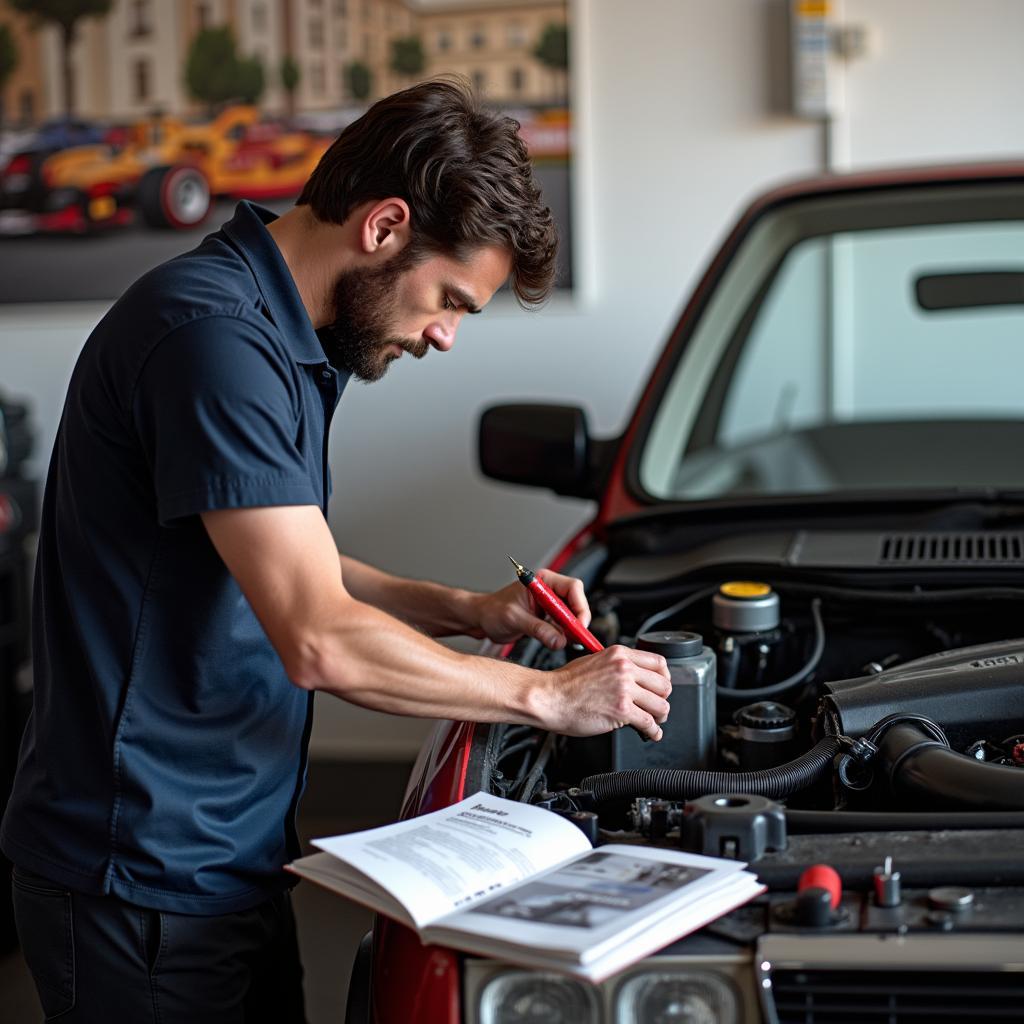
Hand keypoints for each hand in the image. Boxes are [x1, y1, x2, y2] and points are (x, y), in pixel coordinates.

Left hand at [471, 568, 590, 648]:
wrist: (481, 619)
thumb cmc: (492, 611)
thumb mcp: (514, 619)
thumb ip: (537, 629)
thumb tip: (559, 640)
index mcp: (542, 581)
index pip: (572, 587)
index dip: (580, 606)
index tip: (580, 624)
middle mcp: (549, 590)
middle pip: (576, 602)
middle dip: (578, 620)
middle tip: (579, 638)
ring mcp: (549, 605)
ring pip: (572, 615)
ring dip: (573, 629)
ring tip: (571, 642)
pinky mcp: (548, 618)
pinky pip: (564, 625)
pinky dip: (566, 635)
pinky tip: (563, 642)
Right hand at [542, 646, 671, 740]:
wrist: (550, 698)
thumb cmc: (565, 683)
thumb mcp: (594, 661)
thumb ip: (616, 666)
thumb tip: (632, 677)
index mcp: (619, 654)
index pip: (659, 662)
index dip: (664, 678)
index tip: (660, 687)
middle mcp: (624, 669)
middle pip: (664, 685)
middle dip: (662, 699)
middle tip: (657, 708)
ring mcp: (624, 689)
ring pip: (661, 705)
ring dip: (659, 717)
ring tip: (654, 721)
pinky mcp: (621, 710)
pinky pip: (649, 723)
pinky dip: (653, 732)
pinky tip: (650, 733)